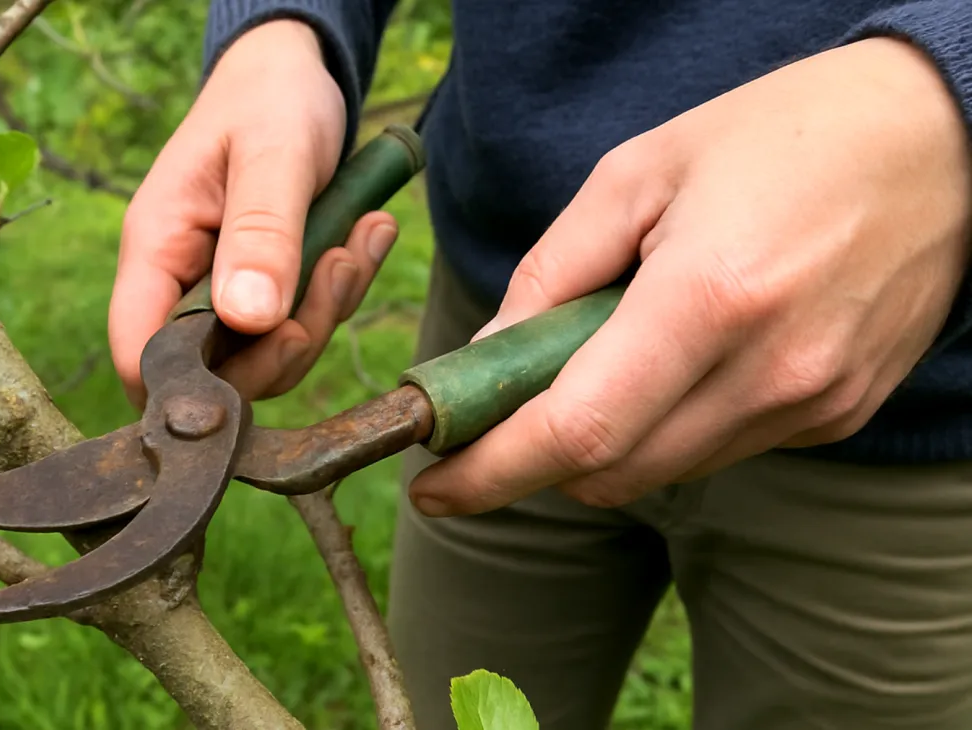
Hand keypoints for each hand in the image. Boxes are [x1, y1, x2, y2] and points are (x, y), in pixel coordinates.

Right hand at [108, 19, 398, 408]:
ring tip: (361, 237)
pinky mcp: (263, 290)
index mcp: (155, 247)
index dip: (196, 385)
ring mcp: (221, 289)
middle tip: (339, 269)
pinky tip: (367, 234)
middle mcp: (179, 280)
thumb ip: (263, 234)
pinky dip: (341, 290)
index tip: (282, 343)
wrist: (295, 72)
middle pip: (217, 370)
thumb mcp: (274, 154)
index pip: (140, 354)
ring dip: (326, 309)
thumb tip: (250, 320)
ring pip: (268, 354)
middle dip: (290, 339)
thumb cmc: (270, 98)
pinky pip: (299, 324)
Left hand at [409, 37, 971, 516]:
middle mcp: (771, 369)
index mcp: (711, 295)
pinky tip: (674, 363)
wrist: (942, 140)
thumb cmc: (779, 136)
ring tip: (590, 365)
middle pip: (612, 471)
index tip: (435, 486)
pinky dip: (668, 429)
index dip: (493, 472)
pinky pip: (720, 451)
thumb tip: (482, 359)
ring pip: (662, 472)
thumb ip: (551, 274)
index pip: (579, 429)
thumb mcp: (640, 172)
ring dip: (600, 445)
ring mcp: (815, 401)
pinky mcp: (841, 415)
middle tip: (488, 422)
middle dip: (531, 462)